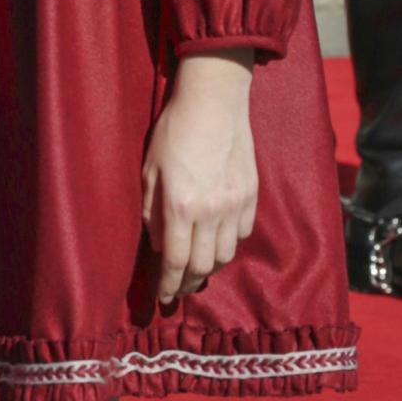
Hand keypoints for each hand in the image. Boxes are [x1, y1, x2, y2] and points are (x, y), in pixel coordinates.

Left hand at [142, 49, 258, 303]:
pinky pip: (242, 233)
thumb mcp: (150, 170)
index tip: (161, 298)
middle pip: (202, 265)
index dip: (167, 284)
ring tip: (196, 270)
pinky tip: (216, 241)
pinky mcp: (252, 195)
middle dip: (187, 283)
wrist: (215, 102)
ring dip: (209, 267)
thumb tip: (157, 244)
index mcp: (180, 205)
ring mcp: (235, 204)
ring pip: (226, 254)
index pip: (174, 260)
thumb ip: (151, 211)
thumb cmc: (174, 131)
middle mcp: (211, 211)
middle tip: (177, 290)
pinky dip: (228, 243)